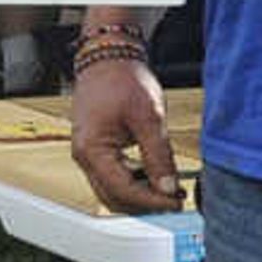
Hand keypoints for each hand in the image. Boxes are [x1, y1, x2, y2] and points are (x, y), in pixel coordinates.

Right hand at [67, 58, 183, 214]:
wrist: (108, 58)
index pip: (123, 190)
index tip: (176, 202)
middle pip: (114, 198)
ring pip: (113, 191)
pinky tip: (155, 177)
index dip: (152, 201)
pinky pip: (113, 177)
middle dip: (145, 204)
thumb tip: (168, 187)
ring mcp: (89, 155)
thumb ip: (159, 156)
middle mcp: (85, 157)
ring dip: (140, 195)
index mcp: (92, 150)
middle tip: (175, 200)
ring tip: (169, 189)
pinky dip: (134, 182)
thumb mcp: (149, 117)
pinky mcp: (97, 150)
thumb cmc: (122, 78)